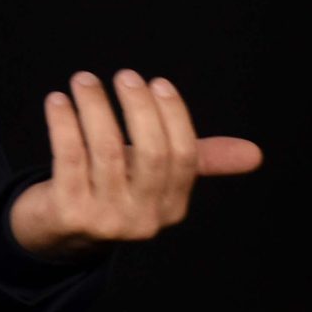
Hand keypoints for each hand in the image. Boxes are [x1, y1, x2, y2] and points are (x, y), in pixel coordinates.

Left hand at [7, 71, 262, 262]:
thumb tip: (255, 154)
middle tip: (126, 76)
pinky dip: (64, 124)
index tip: (157, 82)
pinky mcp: (67, 213)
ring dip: (95, 107)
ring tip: (84, 80)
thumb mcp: (156, 178)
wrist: (56, 234)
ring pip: (107, 151)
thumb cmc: (111, 190)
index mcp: (170, 207)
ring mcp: (104, 220)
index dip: (173, 115)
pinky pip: (69, 158)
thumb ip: (200, 160)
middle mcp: (142, 219)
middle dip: (140, 108)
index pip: (183, 156)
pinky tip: (58, 101)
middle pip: (152, 154)